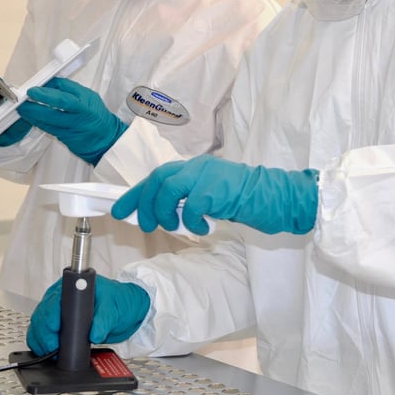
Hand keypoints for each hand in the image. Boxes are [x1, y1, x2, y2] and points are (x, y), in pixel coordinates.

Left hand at [16, 78, 126, 164]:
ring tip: (22, 108)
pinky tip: (30, 118)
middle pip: (57, 107)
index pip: (66, 93)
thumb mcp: (90, 98)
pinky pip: (48, 128)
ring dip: (33, 114)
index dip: (48, 90)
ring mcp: (72, 128)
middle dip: (39, 101)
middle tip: (27, 97)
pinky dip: (38, 123)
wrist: (106, 140)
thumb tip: (52, 83)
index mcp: (86, 102)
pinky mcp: (65, 138)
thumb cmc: (97, 117)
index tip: (36, 88)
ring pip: (49, 120)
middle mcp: (79, 115)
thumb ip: (71, 90)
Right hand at [26, 275, 149, 355]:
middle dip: (44, 332)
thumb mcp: (114, 309)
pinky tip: (46, 353)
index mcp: (73, 287)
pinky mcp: (58, 326)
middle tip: (53, 347)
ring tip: (51, 353)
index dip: (51, 315)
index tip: (55, 328)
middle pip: (42, 314)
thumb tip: (94, 334)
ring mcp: (58, 312)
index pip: (54, 300)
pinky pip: (42, 335)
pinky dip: (41, 345)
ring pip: (39, 325)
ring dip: (41, 340)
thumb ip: (104, 320)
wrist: (125, 310)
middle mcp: (61, 298)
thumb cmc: (119, 301)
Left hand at [112, 155, 318, 235]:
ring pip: (168, 189)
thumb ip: (188, 199)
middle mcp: (198, 166)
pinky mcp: (217, 189)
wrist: (275, 198)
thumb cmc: (245, 201)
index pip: (157, 176)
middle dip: (144, 203)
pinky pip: (191, 206)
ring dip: (164, 212)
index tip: (119, 209)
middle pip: (158, 179)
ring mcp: (208, 175)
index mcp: (195, 166)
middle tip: (144, 225)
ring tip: (174, 226)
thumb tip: (160, 214)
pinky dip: (191, 220)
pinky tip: (202, 228)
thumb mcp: (212, 196)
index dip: (135, 193)